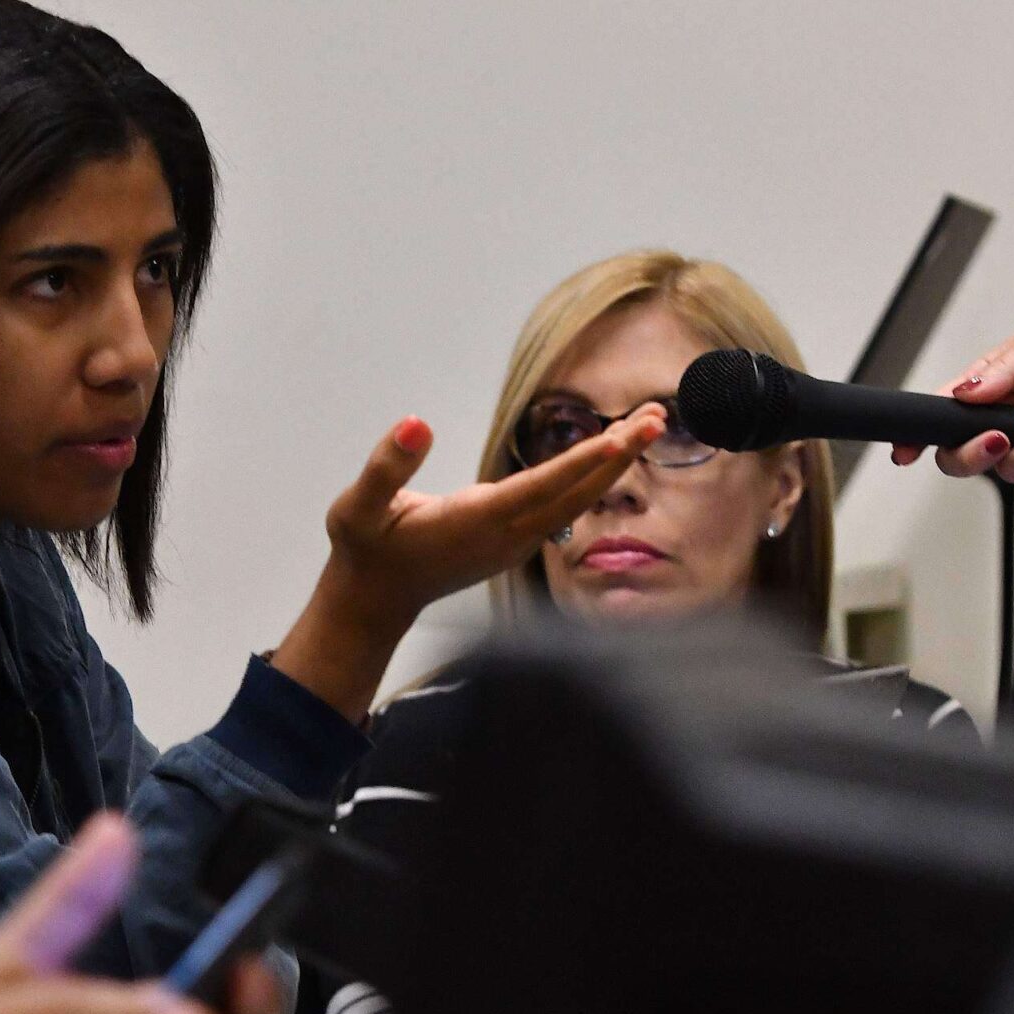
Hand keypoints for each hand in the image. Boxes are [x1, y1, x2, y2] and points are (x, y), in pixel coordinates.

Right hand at [267, 408, 661, 719]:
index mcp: (472, 522)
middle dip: (617, 454)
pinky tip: (612, 452)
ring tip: (647, 422)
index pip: (539, 488)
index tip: (619, 436)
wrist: (375, 599)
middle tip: (656, 415)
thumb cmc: (365, 548)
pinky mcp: (515, 542)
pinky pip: (565, 505)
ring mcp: (514, 542)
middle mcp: (504, 535)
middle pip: (574, 492)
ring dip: (613, 462)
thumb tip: (416, 423)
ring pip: (576, 499)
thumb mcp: (357, 506)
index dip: (581, 462)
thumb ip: (387, 466)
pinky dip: (593, 476)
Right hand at [893, 312, 1013, 480]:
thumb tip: (964, 392)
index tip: (906, 452)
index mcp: (985, 392)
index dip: (917, 439)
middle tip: (1001, 436)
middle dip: (977, 454)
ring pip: (1011, 471)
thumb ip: (999, 371)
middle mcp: (1001, 422)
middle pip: (962, 460)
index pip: (940, 419)